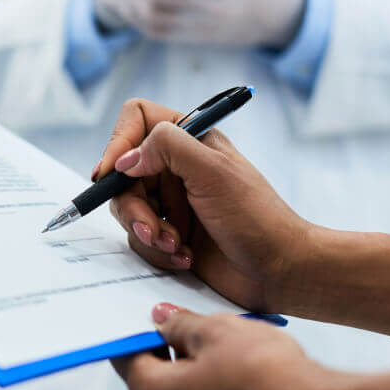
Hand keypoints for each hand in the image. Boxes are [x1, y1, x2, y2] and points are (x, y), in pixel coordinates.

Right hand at [95, 98, 310, 312]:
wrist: (277, 270)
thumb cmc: (256, 217)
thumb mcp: (212, 171)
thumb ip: (167, 148)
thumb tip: (124, 160)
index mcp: (190, 137)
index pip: (136, 119)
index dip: (119, 143)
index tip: (112, 173)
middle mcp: (176, 165)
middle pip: (123, 172)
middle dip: (134, 206)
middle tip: (152, 229)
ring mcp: (171, 200)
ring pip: (127, 208)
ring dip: (148, 232)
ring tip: (176, 246)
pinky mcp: (169, 231)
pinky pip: (141, 237)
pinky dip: (159, 250)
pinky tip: (185, 256)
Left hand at [113, 303, 346, 389]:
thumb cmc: (259, 371)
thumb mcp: (214, 330)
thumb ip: (181, 323)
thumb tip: (163, 319)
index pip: (129, 359)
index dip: (138, 332)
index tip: (151, 314)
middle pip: (156, 378)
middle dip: (170, 347)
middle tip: (191, 320)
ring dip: (196, 366)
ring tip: (223, 339)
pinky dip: (217, 386)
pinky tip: (242, 364)